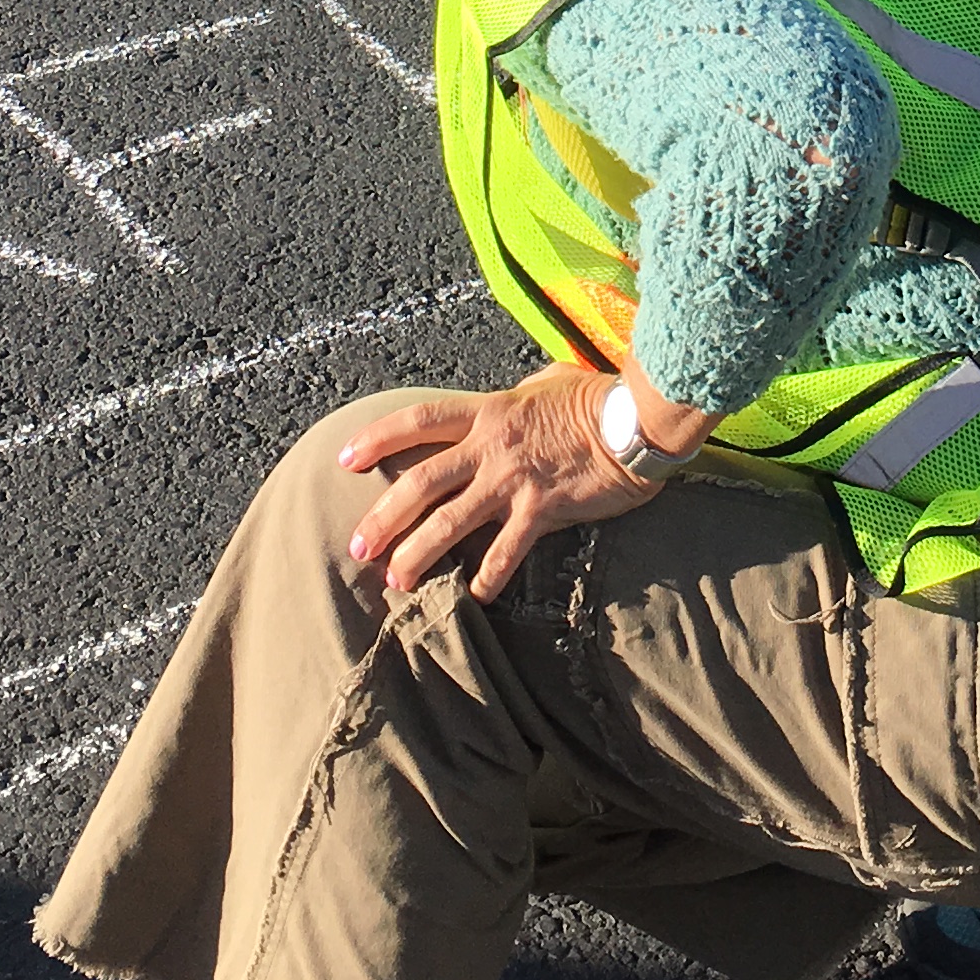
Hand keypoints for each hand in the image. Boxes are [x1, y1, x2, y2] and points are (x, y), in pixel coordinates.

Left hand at [336, 368, 654, 598]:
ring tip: (395, 581)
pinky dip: (488, 577)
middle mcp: (491, 446)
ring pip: (451, 521)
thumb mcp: (548, 382)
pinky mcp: (543, 508)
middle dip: (384, 515)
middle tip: (358, 546)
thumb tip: (519, 393)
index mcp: (487, 412)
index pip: (418, 421)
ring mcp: (514, 479)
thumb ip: (520, 394)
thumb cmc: (596, 396)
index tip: (344, 459)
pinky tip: (473, 598)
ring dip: (418, 553)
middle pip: (422, 481)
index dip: (377, 438)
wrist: (635, 419)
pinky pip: (507, 551)